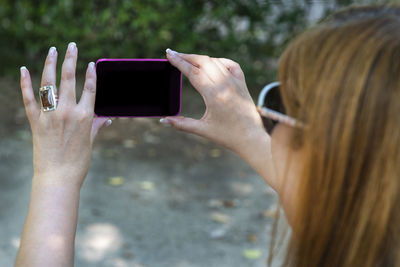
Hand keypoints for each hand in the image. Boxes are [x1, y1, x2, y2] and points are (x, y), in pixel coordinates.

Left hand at [20, 42, 110, 188]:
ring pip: (49, 83)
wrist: (57, 178)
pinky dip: (25, 83)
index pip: (89, 88)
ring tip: (52, 50)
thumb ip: (97, 126)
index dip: (91, 74)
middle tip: (71, 45)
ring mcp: (50, 115)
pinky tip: (23, 69)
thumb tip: (108, 118)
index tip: (91, 63)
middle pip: (69, 79)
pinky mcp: (35, 121)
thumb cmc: (78, 162)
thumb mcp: (90, 142)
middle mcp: (67, 112)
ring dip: (50, 64)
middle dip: (71, 59)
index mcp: (85, 117)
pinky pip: (29, 98)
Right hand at [164, 49, 267, 157]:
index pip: (193, 73)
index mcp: (214, 96)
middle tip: (174, 54)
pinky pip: (230, 64)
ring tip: (188, 60)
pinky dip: (218, 61)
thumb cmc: (228, 136)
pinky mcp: (242, 83)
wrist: (252, 138)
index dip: (179, 62)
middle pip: (203, 62)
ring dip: (200, 59)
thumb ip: (181, 124)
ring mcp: (235, 82)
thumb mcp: (203, 130)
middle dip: (187, 56)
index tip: (169, 54)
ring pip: (215, 61)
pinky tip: (211, 64)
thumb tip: (163, 120)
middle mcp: (225, 85)